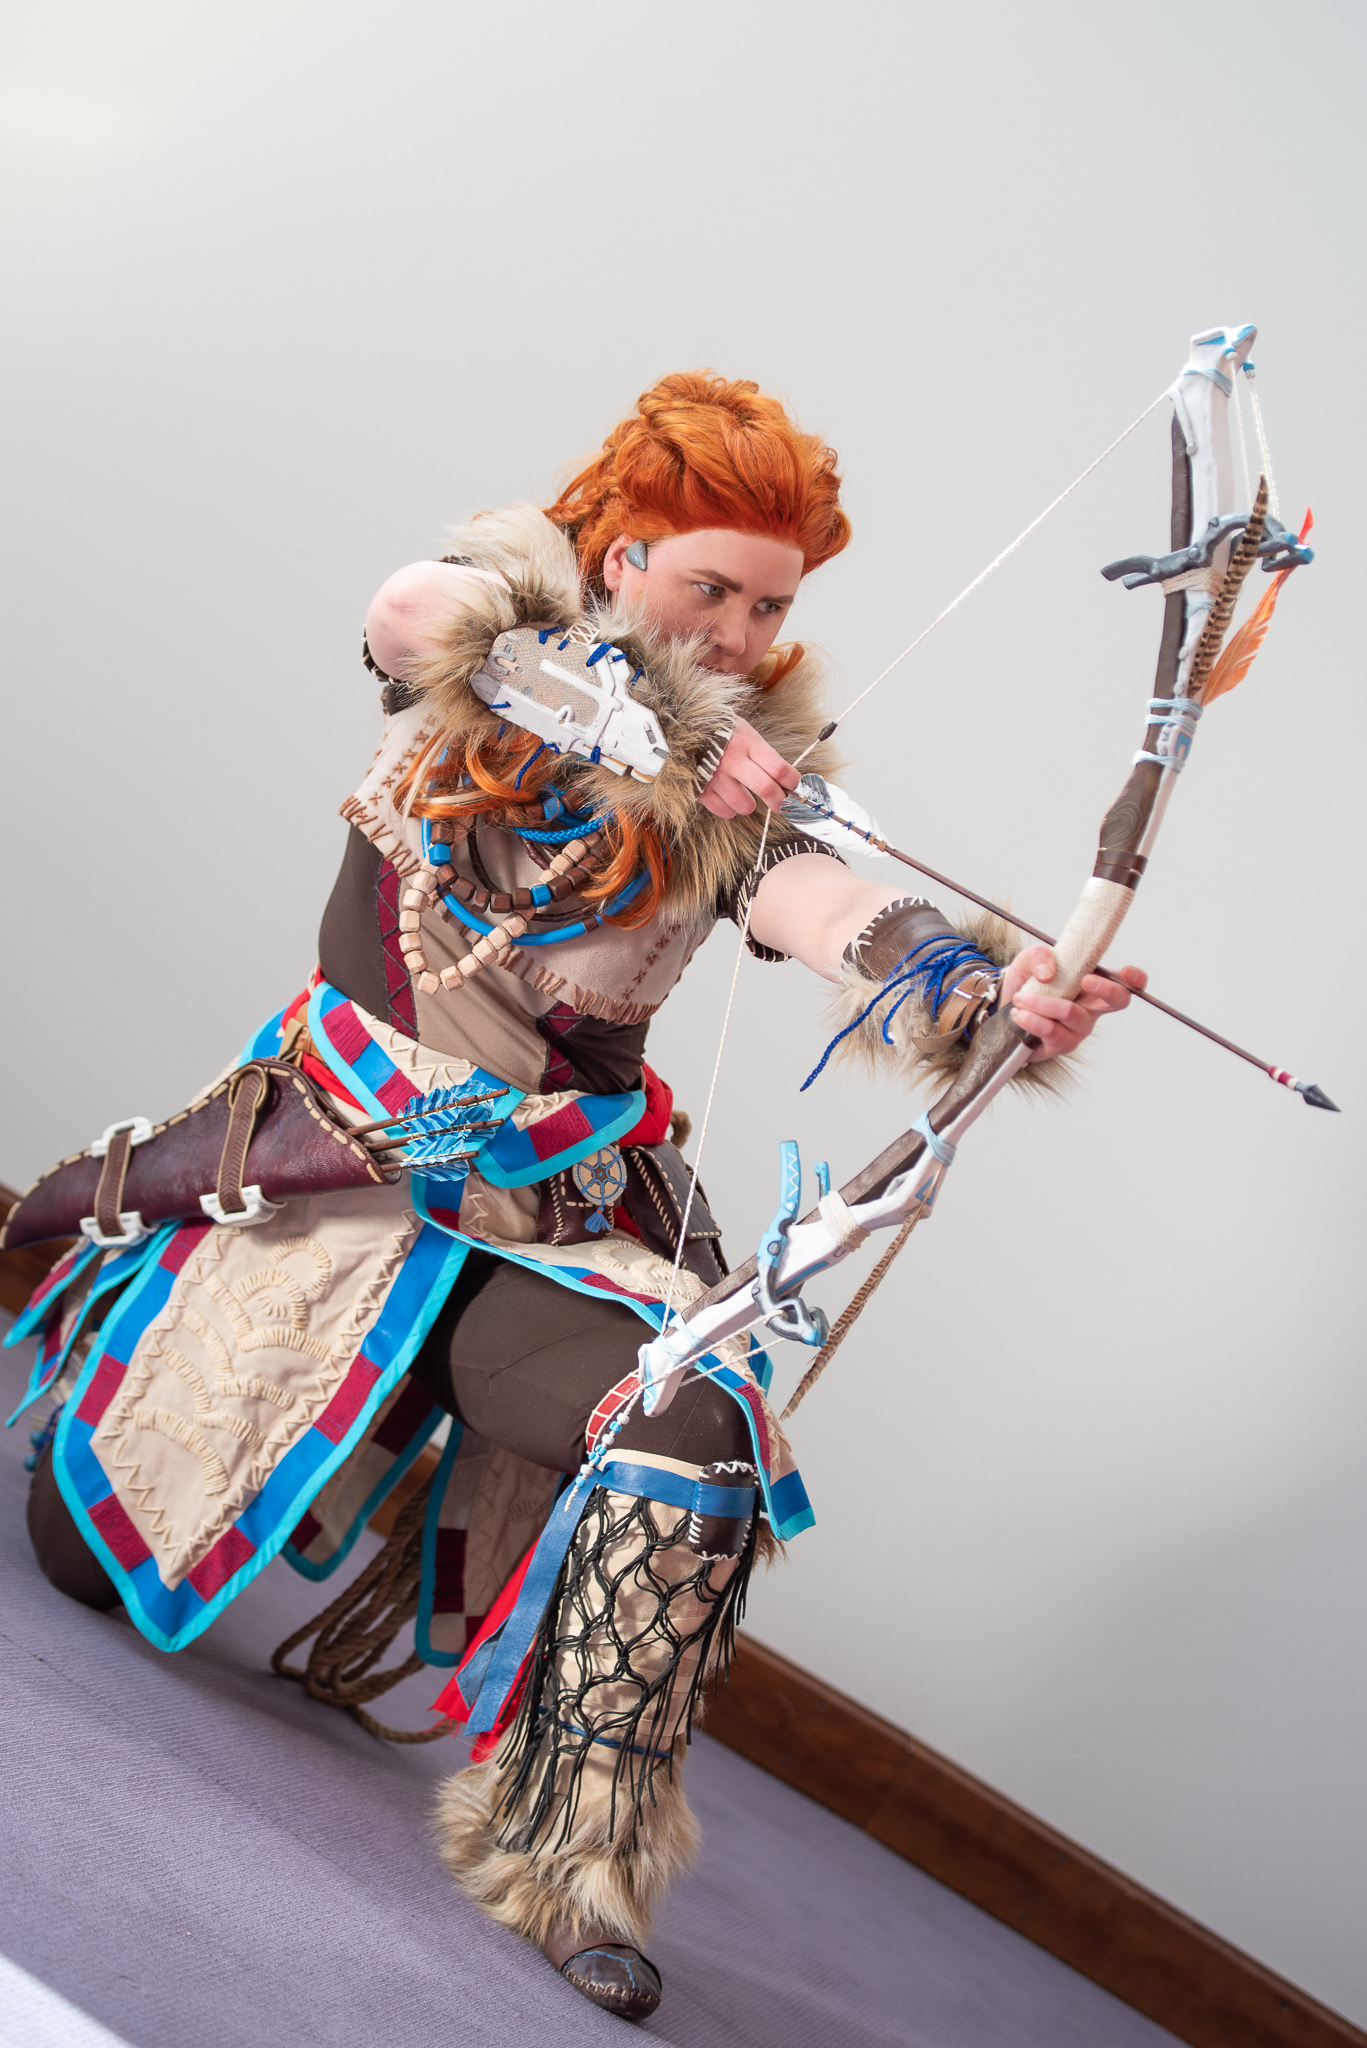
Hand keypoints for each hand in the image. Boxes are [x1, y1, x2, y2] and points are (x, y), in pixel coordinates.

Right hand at [698, 716, 799, 818]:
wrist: (680, 729)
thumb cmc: (719, 730)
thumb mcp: (744, 730)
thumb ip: (762, 752)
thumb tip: (784, 777)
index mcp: (747, 742)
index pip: (779, 768)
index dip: (793, 782)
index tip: (797, 788)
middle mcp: (733, 760)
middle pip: (766, 789)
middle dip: (781, 802)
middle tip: (784, 805)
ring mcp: (716, 777)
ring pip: (745, 806)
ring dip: (750, 804)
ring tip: (746, 795)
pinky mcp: (702, 790)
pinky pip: (725, 811)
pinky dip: (730, 809)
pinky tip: (728, 797)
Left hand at [1000, 946, 1146, 1059]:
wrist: (1003, 1006)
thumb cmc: (1027, 982)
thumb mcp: (1029, 960)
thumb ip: (1039, 956)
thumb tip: (1049, 972)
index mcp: (1093, 984)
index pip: (1125, 983)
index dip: (1135, 979)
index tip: (1126, 972)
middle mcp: (1091, 1008)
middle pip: (1117, 1001)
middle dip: (1106, 989)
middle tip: (1085, 980)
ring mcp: (1078, 1029)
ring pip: (1074, 1015)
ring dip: (1045, 1004)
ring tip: (1020, 998)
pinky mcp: (1060, 1044)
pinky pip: (1053, 1033)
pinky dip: (1034, 1021)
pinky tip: (1019, 1014)